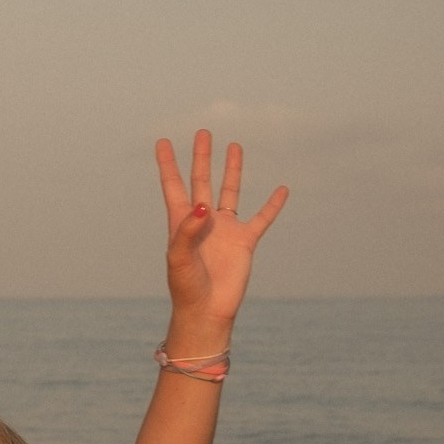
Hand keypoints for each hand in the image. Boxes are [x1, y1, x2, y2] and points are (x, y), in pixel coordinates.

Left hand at [155, 131, 287, 332]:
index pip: (173, 185)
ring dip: (232, 170)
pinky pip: (262, 218)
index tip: (162, 141)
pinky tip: (282, 189)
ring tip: (235, 146)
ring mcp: (224, 229)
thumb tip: (204, 206)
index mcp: (181, 221)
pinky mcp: (245, 241)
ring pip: (229, 191)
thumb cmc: (186, 286)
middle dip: (201, 157)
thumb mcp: (178, 258)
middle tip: (203, 132)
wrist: (206, 311)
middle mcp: (203, 221)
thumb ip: (187, 230)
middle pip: (201, 180)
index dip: (167, 164)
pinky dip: (273, 204)